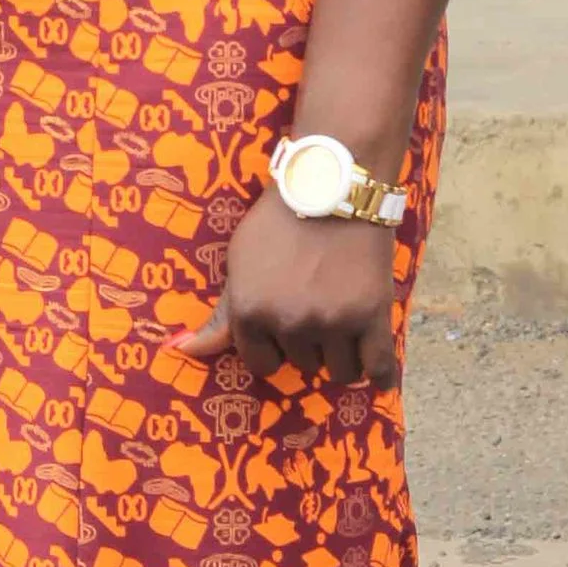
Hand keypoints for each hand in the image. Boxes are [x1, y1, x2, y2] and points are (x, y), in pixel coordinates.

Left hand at [164, 187, 397, 387]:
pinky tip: (381, 379)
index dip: (274, 349)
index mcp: (251, 312)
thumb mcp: (239, 262)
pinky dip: (381, 376)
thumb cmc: (278, 220)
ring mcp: (332, 322)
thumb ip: (221, 314)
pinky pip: (378, 365)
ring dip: (342, 357)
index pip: (262, 364)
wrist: (332, 187)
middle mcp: (289, 323)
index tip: (286, 329)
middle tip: (319, 308)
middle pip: (303, 364)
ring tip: (346, 328)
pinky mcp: (372, 315)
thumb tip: (185, 350)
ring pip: (340, 370)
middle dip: (309, 343)